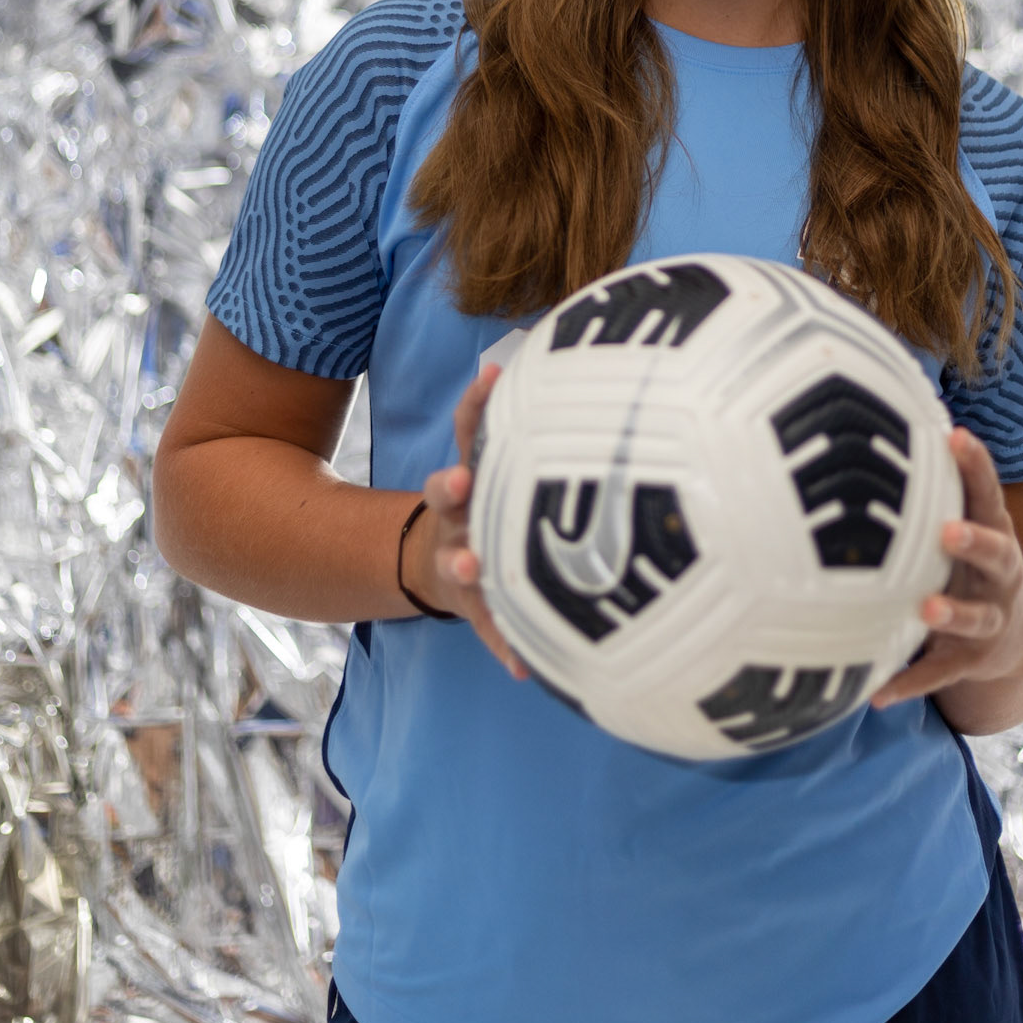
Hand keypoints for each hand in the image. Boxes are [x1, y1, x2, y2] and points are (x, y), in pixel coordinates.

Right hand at [413, 365, 527, 680]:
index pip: (469, 427)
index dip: (476, 402)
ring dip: (462, 563)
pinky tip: (521, 667)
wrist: (442, 560)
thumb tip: (581, 355)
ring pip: (455, 559)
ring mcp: (458, 557)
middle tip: (459, 479)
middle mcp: (458, 512)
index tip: (492, 378)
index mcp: (471, 470)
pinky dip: (504, 645)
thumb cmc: (492, 499)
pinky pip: (489, 627)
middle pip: (445, 491)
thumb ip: (526, 423)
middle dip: (450, 484)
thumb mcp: (498, 459)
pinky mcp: (471, 604)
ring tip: (467, 567)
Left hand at [870, 429, 1022, 708]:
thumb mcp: (971, 522)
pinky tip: (874, 694)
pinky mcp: (968, 661)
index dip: (976, 466)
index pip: (989, 496)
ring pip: (972, 620)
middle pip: (996, 556)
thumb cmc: (975, 562)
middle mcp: (997, 579)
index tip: (955, 437)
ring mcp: (987, 622)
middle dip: (974, 542)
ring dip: (949, 614)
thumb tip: (886, 409)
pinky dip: (906, 683)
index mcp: (996, 537)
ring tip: (924, 609)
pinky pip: (936, 674)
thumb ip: (938, 483)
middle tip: (948, 530)